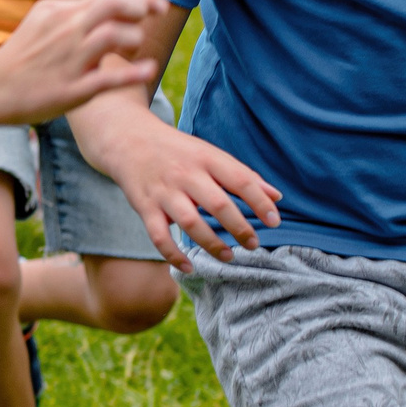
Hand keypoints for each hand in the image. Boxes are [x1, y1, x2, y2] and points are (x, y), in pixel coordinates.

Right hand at [0, 0, 162, 122]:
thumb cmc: (23, 57)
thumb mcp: (43, 21)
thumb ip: (74, 12)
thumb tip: (110, 6)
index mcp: (58, 11)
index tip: (156, 4)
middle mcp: (65, 30)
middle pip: (113, 6)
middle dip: (142, 7)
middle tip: (157, 14)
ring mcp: (69, 59)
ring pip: (114, 36)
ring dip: (134, 39)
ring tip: (134, 49)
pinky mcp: (72, 88)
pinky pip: (109, 78)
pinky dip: (134, 72)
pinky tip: (148, 69)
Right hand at [104, 118, 280, 270]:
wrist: (128, 139)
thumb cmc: (178, 151)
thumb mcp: (210, 154)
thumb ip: (242, 175)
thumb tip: (277, 196)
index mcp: (206, 158)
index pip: (240, 180)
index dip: (260, 202)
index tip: (274, 222)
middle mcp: (186, 174)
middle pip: (217, 203)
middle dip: (239, 227)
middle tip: (253, 244)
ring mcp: (164, 191)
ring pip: (190, 222)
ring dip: (211, 243)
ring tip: (228, 256)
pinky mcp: (144, 206)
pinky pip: (158, 236)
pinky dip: (173, 255)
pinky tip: (189, 266)